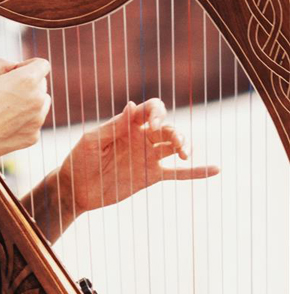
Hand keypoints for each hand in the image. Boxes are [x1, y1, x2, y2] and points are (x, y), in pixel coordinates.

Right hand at [0, 57, 50, 164]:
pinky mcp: (33, 137)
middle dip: (28, 84)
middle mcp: (38, 100)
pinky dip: (24, 121)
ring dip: (30, 102)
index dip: (28, 65)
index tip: (15, 72)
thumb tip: (16, 67)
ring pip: (41, 104)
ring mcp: (37, 121)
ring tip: (5, 108)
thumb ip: (3, 63)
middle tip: (4, 91)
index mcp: (27, 80)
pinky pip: (33, 123)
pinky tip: (4, 124)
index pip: (42, 65)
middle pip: (42, 85)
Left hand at [59, 99, 218, 214]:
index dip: (157, 114)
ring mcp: (148, 157)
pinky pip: (178, 173)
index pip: (151, 109)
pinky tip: (215, 169)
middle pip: (168, 128)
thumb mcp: (92, 141)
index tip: (152, 127)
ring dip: (185, 146)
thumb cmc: (79, 160)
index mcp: (128, 124)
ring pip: (174, 146)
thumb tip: (131, 104)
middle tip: (175, 145)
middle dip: (175, 133)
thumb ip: (114, 126)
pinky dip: (196, 172)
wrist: (77, 189)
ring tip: (185, 154)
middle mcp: (142, 138)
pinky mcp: (151, 176)